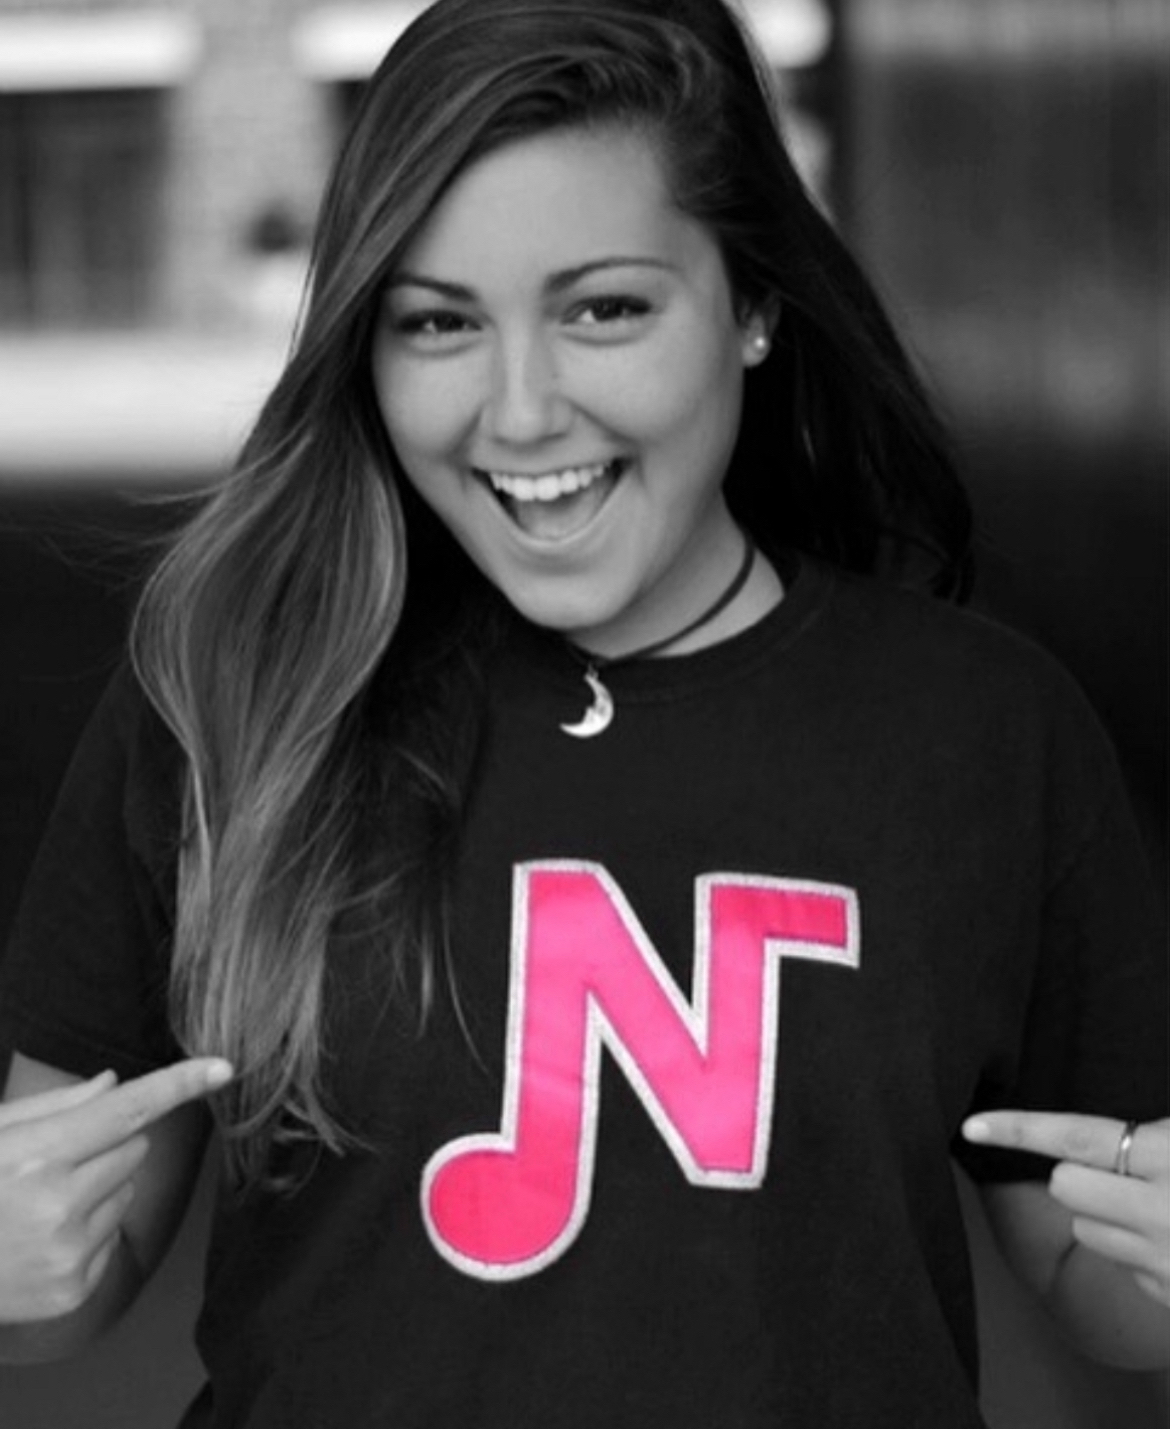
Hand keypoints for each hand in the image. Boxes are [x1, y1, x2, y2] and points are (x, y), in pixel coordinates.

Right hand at [0, 1058, 231, 1321]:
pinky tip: (41, 1240)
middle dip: (105, 1147)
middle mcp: (59, 1205)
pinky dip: (88, 1233)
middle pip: (134, 1148)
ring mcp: (69, 1252)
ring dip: (98, 1190)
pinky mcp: (74, 1289)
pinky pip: (113, 1237)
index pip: (127, 1110)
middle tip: (52, 1164)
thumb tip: (113, 1084)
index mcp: (37, 1157)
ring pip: (127, 1192)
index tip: (221, 1066)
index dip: (178, 1084)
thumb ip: (55, 1108)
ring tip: (38, 1206)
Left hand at [964, 1111, 1169, 1306]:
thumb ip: (1149, 1137)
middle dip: (1078, 1178)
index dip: (1018, 1129)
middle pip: (1065, 1186)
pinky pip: (1119, 1263)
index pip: (1077, 1139)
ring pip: (1085, 1227)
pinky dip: (1133, 1250)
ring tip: (1156, 1210)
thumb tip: (1087, 1139)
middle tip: (1122, 1176)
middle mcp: (1161, 1210)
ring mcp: (1163, 1258)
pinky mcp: (1166, 1293)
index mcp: (1167, 1158)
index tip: (972, 1126)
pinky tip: (1169, 1242)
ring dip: (1105, 1216)